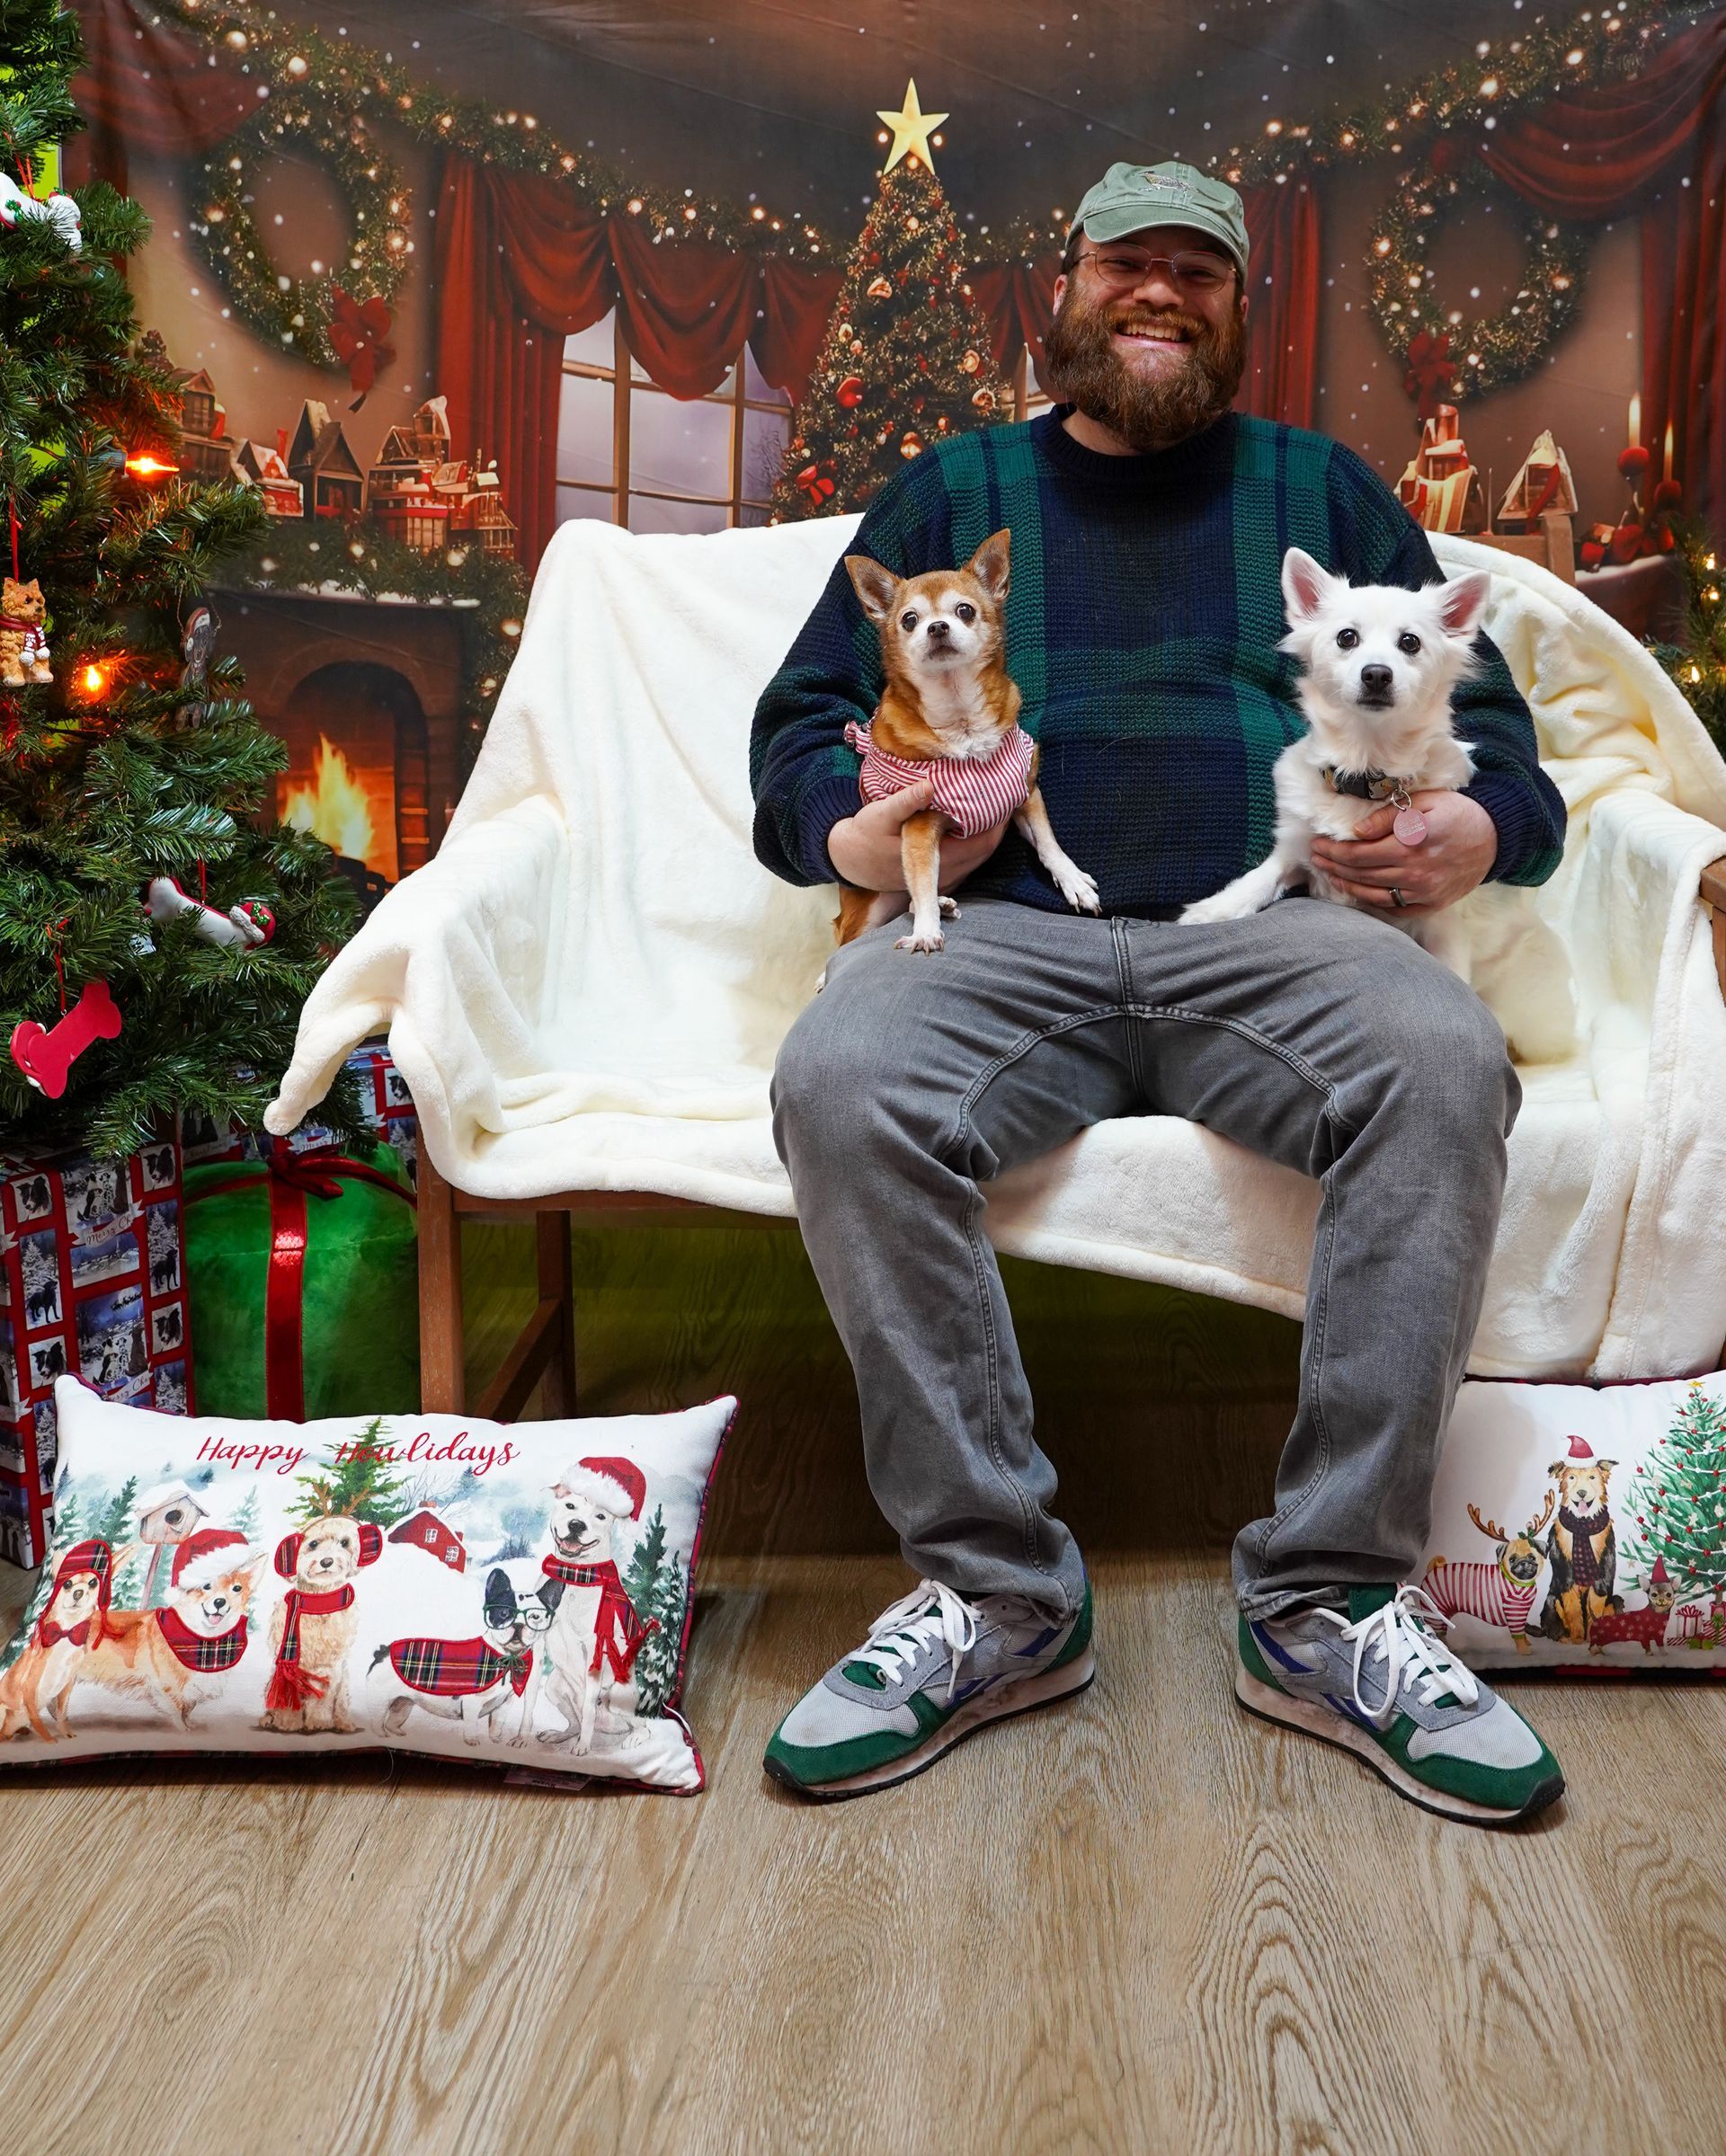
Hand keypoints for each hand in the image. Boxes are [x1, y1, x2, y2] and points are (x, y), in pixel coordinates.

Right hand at [827, 785, 1009, 892]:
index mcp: (939, 859)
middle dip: (998, 820)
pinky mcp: (941, 872)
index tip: (1005, 790)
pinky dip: (976, 836)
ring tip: (993, 799)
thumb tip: (929, 785)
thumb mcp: (881, 813)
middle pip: (987, 848)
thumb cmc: (865, 834)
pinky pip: (968, 854)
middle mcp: (948, 873)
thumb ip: (906, 800)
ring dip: (988, 828)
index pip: (985, 842)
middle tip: (1003, 789)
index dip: (999, 818)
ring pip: (979, 853)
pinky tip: (974, 816)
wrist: (850, 859)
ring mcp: (946, 876)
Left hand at [1308, 791, 1496, 915]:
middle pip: (1361, 874)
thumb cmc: (1458, 814)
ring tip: (1330, 875)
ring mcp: (1423, 892)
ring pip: (1373, 894)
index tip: (1318, 845)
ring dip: (1347, 885)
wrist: (1495, 838)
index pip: (1359, 853)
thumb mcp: (1425, 802)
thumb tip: (1356, 832)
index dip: (1334, 851)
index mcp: (1411, 844)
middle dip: (1333, 866)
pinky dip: (1372, 901)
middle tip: (1316, 859)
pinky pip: (1394, 908)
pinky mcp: (1431, 904)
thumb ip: (1388, 817)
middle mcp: (1415, 872)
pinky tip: (1358, 891)